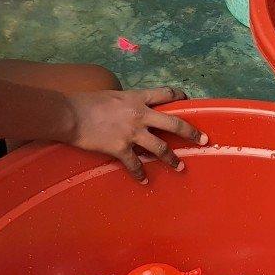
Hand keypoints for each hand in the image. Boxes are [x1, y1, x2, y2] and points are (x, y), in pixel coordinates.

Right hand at [69, 87, 204, 182]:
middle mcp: (140, 115)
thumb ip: (125, 101)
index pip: (165, 94)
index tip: (188, 99)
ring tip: (181, 167)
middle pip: (173, 123)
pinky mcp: (120, 148)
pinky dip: (140, 174)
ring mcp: (131, 133)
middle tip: (204, 140)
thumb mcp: (112, 95)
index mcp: (137, 98)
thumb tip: (128, 108)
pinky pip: (135, 164)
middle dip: (191, 132)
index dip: (179, 95)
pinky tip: (145, 181)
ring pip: (160, 147)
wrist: (70, 115)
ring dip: (172, 158)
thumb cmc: (85, 102)